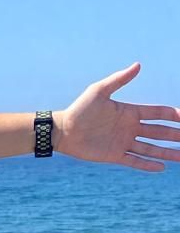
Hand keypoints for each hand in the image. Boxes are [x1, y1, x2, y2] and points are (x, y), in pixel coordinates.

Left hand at [56, 63, 178, 171]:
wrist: (62, 131)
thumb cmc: (79, 109)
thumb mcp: (99, 91)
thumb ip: (119, 79)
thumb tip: (138, 65)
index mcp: (129, 112)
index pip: (157, 113)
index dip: (172, 115)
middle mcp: (130, 128)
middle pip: (159, 132)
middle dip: (175, 135)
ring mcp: (123, 142)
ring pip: (151, 148)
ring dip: (167, 152)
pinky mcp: (114, 155)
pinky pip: (135, 161)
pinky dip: (148, 164)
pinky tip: (162, 167)